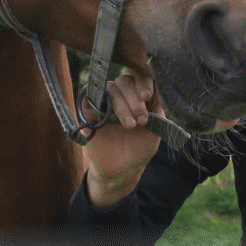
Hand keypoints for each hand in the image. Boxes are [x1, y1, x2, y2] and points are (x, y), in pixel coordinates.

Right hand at [81, 72, 163, 208]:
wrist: (121, 169)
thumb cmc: (140, 147)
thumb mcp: (156, 128)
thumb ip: (157, 107)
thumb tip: (155, 85)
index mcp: (139, 95)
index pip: (141, 77)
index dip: (143, 83)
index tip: (146, 96)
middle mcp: (122, 94)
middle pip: (125, 80)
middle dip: (135, 100)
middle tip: (141, 120)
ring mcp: (105, 101)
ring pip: (111, 88)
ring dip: (122, 106)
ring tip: (130, 126)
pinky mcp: (89, 109)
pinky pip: (89, 96)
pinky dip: (98, 102)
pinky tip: (107, 118)